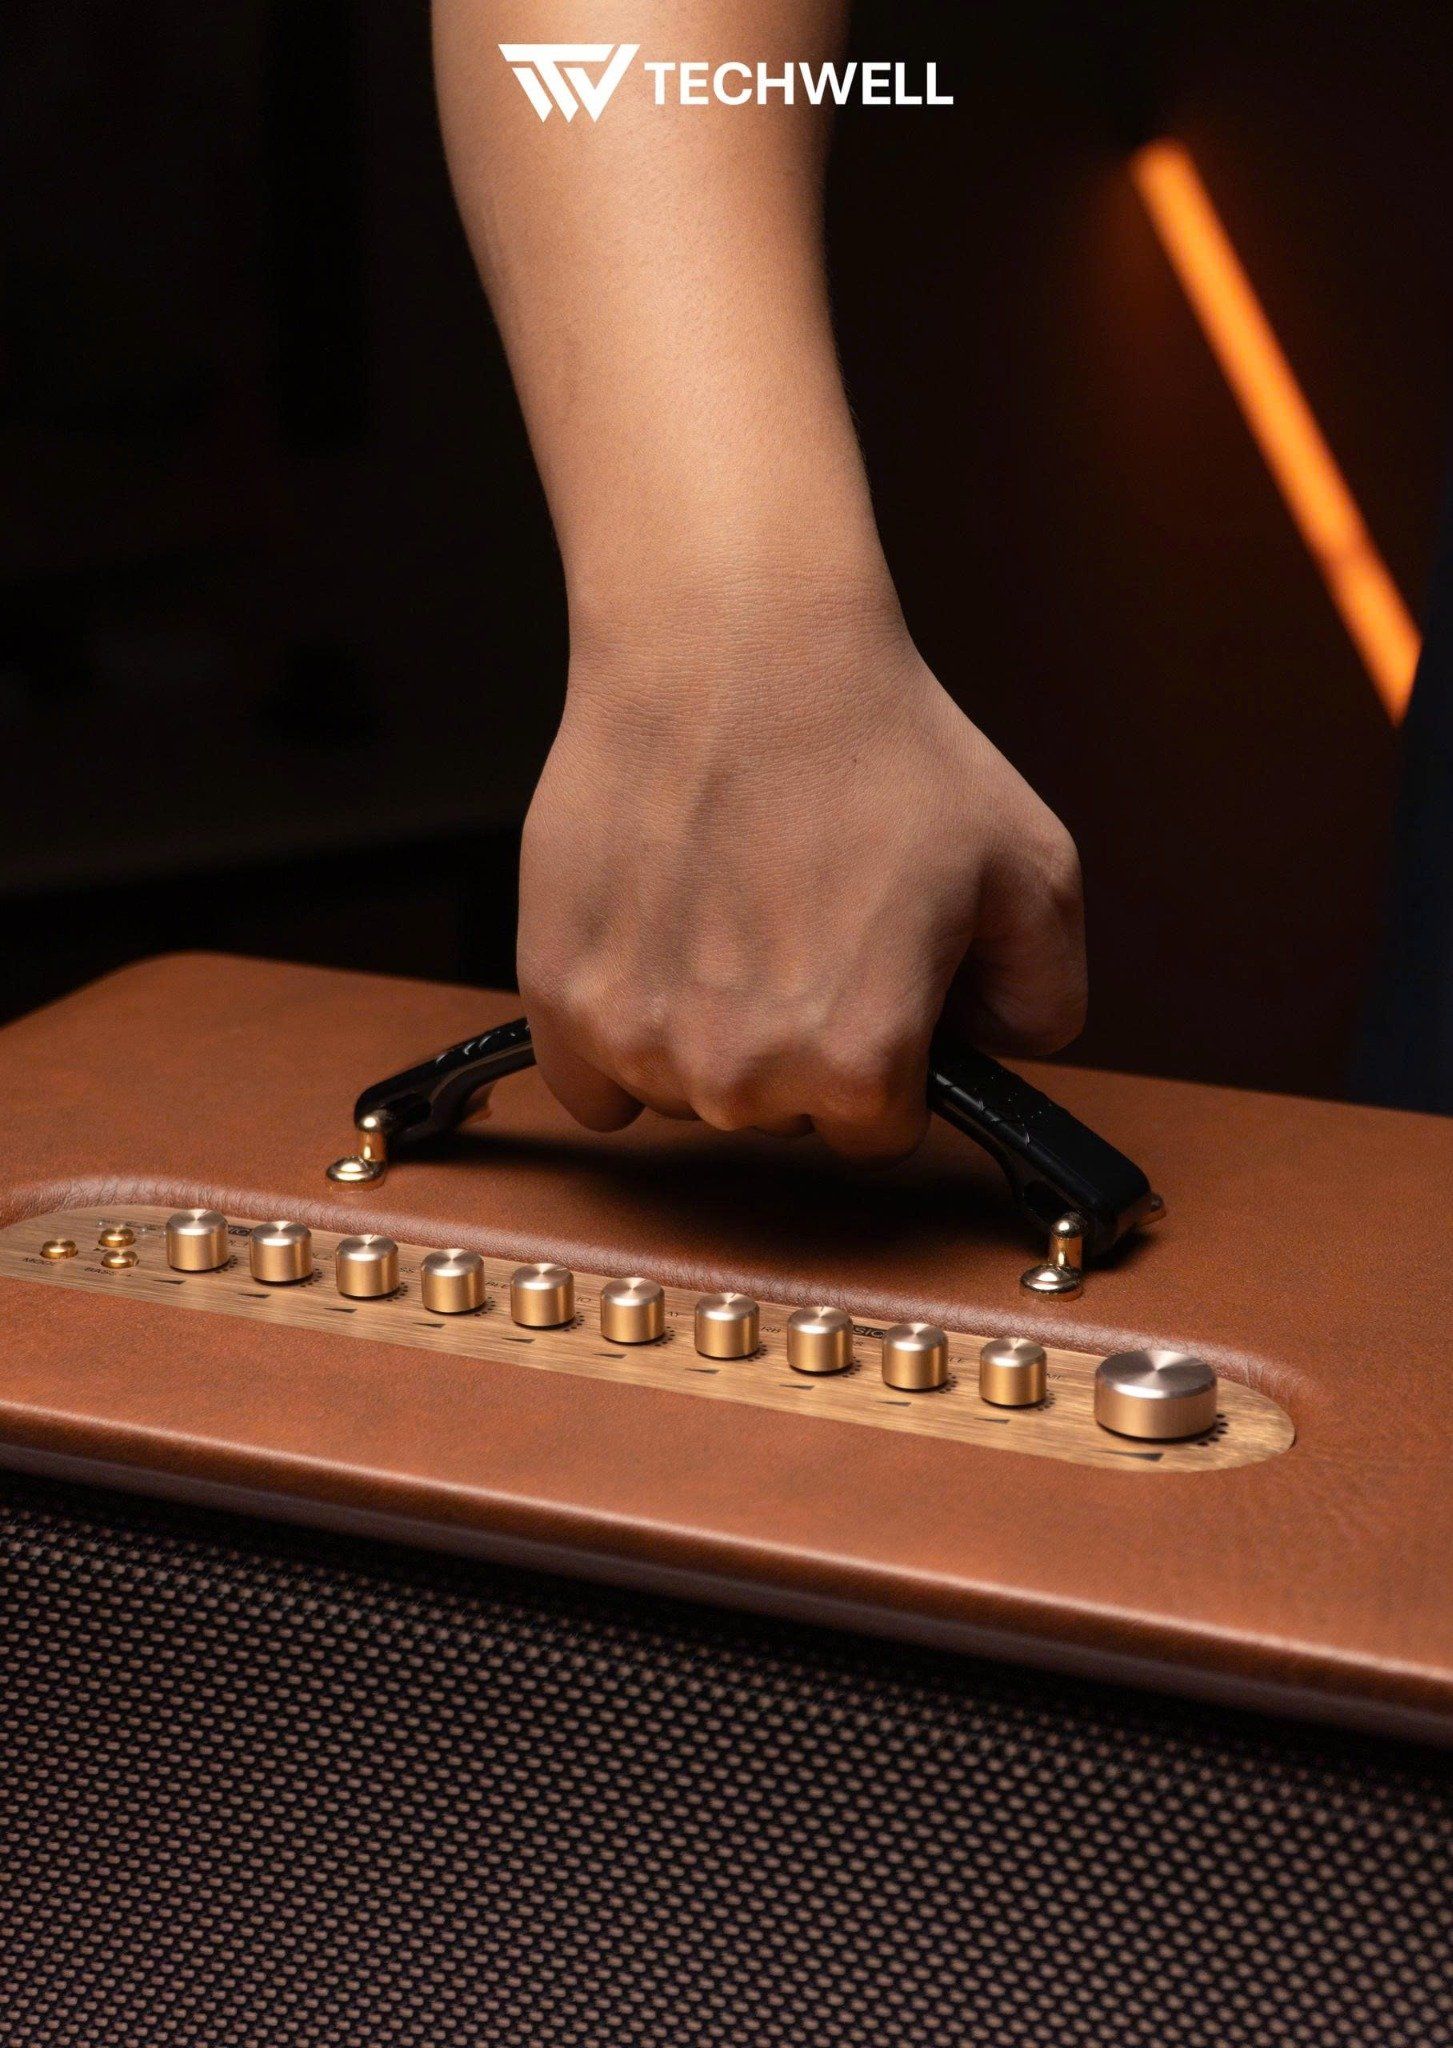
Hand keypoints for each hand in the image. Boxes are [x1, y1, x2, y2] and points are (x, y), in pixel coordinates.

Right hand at [517, 592, 1085, 1161]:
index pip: (878, 1131)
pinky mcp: (560, 990)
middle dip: (802, 1045)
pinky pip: (590, 1083)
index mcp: (857, 1062)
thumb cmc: (876, 742)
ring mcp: (638, 1036)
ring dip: (708, 1037)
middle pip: (779, 1114)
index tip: (874, 981)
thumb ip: (1043, 996)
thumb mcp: (1033, 868)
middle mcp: (739, 1074)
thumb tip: (1002, 1055)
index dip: (890, 1055)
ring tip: (730, 915)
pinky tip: (656, 960)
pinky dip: (618, 1041)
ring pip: (686, 1092)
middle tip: (803, 925)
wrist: (734, 644)